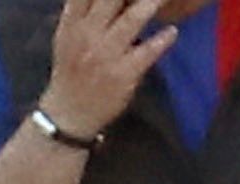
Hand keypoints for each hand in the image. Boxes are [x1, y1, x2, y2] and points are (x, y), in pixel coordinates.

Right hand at [46, 0, 183, 139]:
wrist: (68, 115)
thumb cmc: (72, 71)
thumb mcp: (68, 39)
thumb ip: (84, 12)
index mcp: (71, 26)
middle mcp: (86, 36)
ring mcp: (105, 55)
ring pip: (133, 19)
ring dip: (153, 3)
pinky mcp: (122, 73)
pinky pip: (148, 51)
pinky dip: (163, 39)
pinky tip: (171, 32)